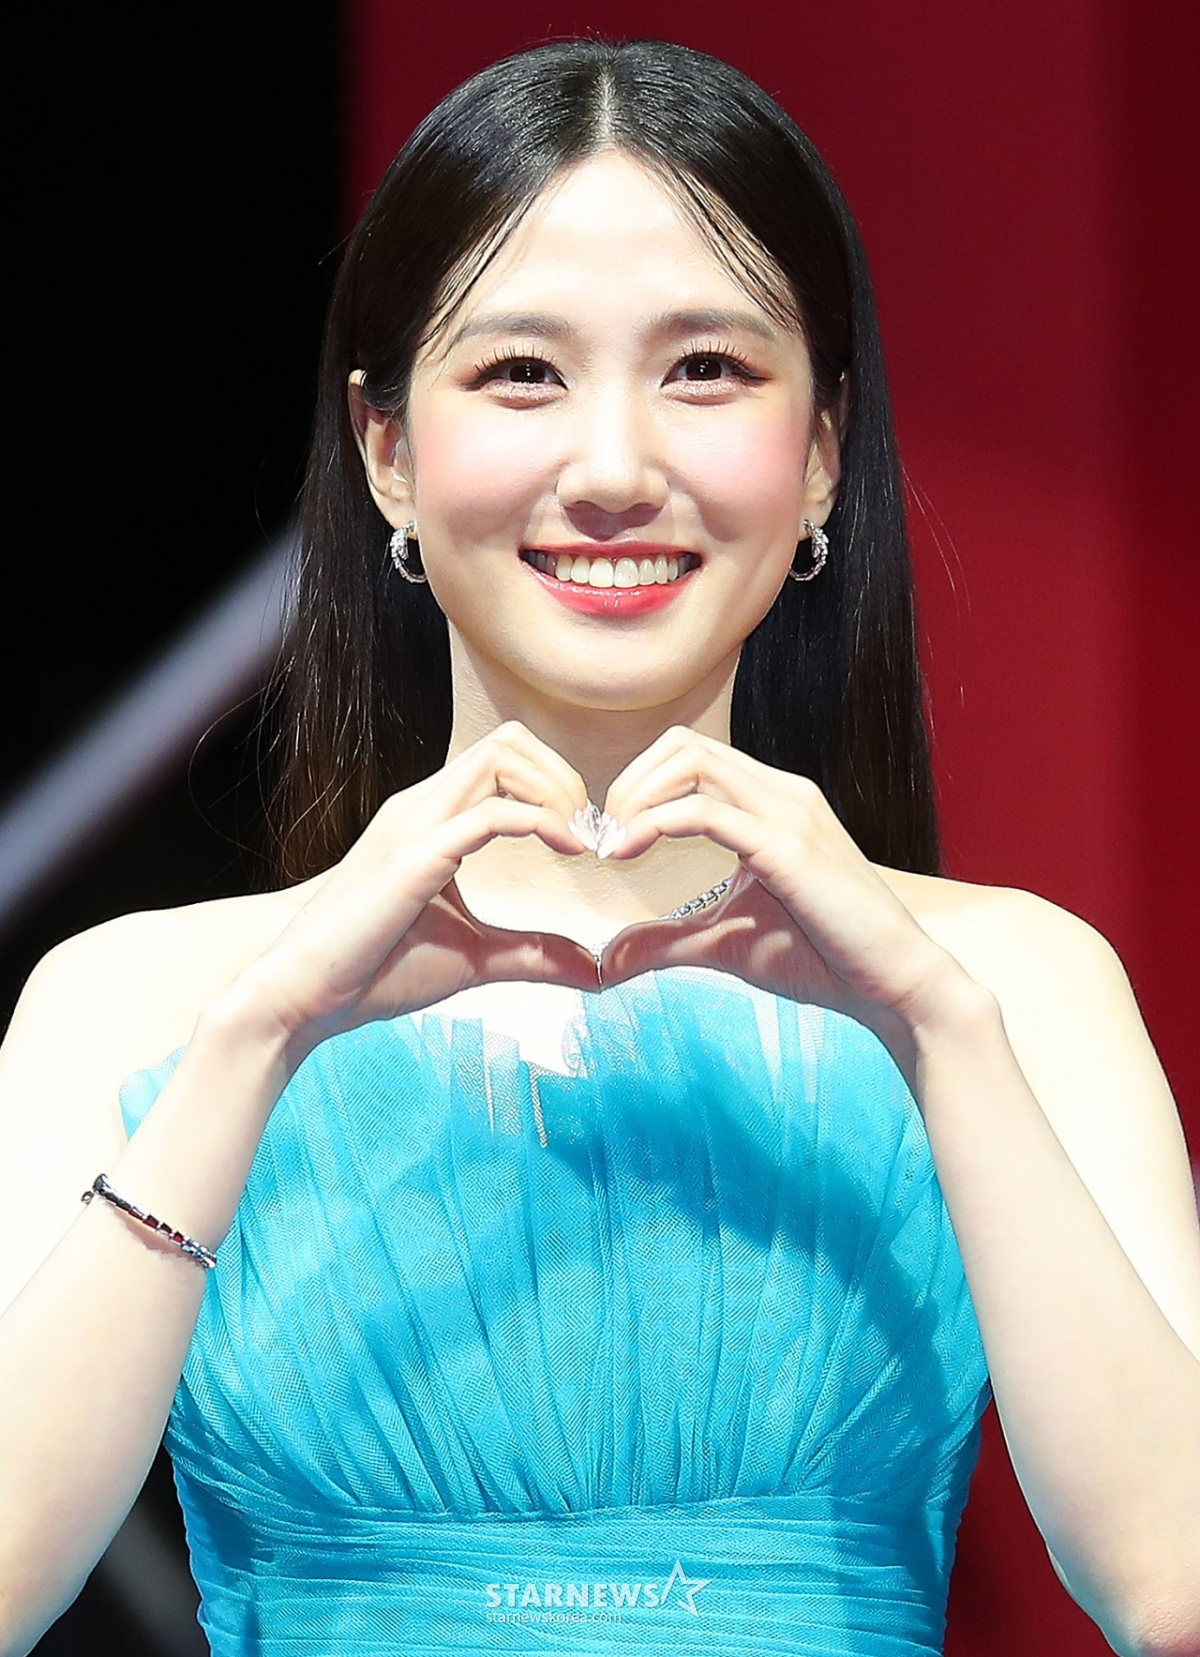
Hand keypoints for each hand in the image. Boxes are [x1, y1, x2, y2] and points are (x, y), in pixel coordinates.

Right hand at [230, 723, 599, 1061]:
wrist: (303, 996)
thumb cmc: (376, 971)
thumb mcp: (476, 958)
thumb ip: (535, 955)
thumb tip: (594, 969)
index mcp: (433, 818)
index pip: (505, 758)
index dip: (556, 785)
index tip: (585, 841)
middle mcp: (423, 806)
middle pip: (509, 740)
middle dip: (564, 776)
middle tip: (588, 834)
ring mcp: (416, 824)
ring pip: (501, 756)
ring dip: (556, 788)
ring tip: (577, 840)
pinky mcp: (415, 857)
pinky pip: (488, 812)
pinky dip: (539, 820)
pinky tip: (565, 850)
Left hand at [596, 728, 958, 1066]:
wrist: (894, 984)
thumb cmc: (823, 958)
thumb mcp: (726, 943)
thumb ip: (665, 942)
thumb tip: (606, 961)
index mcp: (771, 802)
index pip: (689, 756)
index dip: (637, 785)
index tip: (608, 839)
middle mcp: (781, 793)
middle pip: (683, 745)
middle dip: (628, 783)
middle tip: (603, 837)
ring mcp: (788, 814)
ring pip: (691, 762)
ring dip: (636, 796)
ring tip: (613, 845)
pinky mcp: (789, 848)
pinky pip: (707, 812)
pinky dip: (656, 824)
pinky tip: (628, 854)